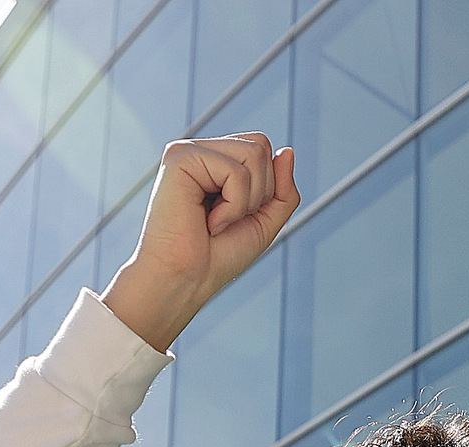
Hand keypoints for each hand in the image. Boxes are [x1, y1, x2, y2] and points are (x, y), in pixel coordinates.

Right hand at [102, 134, 300, 351]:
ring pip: (254, 153)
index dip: (267, 186)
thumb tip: (288, 150)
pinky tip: (209, 221)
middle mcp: (201, 152)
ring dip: (247, 200)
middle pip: (260, 144)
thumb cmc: (216, 257)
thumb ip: (283, 189)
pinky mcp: (179, 157)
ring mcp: (188, 151)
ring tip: (217, 220)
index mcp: (216, 162)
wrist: (184, 281)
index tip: (238, 216)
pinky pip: (236, 171)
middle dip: (260, 191)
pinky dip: (233, 205)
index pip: (262, 147)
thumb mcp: (264, 222)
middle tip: (228, 219)